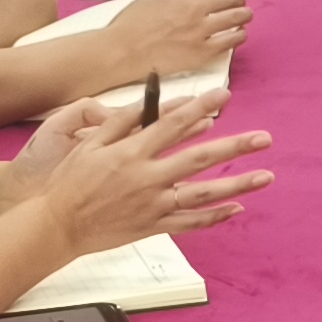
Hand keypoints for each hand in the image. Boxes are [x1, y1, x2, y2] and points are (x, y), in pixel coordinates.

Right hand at [40, 95, 274, 254]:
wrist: (56, 225)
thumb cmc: (70, 182)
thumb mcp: (91, 143)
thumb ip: (123, 120)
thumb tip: (152, 101)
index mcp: (132, 152)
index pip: (174, 123)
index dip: (201, 106)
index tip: (224, 95)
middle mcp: (147, 178)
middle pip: (200, 157)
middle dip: (236, 147)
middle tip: (264, 138)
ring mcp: (153, 205)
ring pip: (204, 193)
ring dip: (238, 184)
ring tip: (265, 175)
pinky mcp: (153, 226)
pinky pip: (190, 222)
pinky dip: (215, 216)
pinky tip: (237, 208)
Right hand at [106, 0, 247, 78]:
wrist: (122, 51)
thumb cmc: (129, 25)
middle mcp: (194, 6)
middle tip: (238, 1)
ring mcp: (200, 29)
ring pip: (236, 16)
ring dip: (243, 14)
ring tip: (244, 16)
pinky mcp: (202, 52)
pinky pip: (231, 40)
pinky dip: (238, 35)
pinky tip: (239, 35)